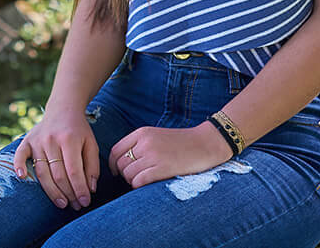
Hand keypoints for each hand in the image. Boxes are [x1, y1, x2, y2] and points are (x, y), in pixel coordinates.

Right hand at [12, 104, 99, 210]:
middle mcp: (51, 140)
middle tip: (75, 206)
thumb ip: (92, 166)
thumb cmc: (79, 130)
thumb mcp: (91, 144)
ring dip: (52, 191)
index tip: (85, 202)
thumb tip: (90, 189)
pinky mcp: (27, 141)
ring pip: (42, 172)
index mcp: (69, 139)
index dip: (79, 189)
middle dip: (68, 194)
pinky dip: (18, 166)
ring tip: (62, 203)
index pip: (74, 171)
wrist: (63, 109)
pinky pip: (20, 155)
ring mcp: (38, 141)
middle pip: (58, 175)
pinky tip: (22, 178)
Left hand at [108, 121, 233, 188]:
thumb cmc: (182, 143)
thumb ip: (140, 145)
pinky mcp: (162, 168)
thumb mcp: (156, 136)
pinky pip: (138, 181)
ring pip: (128, 174)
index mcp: (141, 133)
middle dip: (124, 174)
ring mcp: (153, 155)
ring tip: (144, 181)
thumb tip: (123, 163)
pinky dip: (139, 186)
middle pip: (121, 164)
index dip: (113, 164)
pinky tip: (148, 185)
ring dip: (132, 181)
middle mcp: (144, 143)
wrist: (206, 143)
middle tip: (135, 178)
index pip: (115, 150)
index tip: (117, 172)